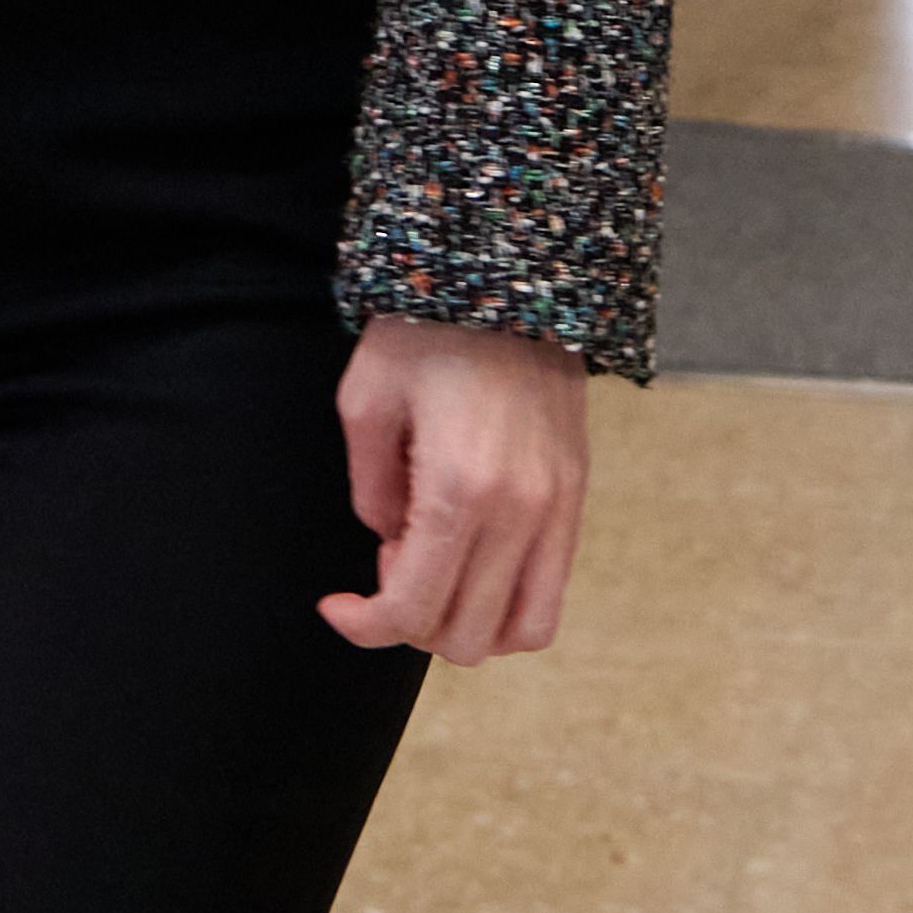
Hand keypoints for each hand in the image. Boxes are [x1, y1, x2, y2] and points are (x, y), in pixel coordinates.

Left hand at [323, 315, 590, 662]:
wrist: (509, 274)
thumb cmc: (423, 334)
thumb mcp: (365, 403)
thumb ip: (369, 491)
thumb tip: (391, 544)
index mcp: (458, 489)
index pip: (413, 609)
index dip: (364, 625)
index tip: (336, 604)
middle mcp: (519, 511)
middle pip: (466, 637)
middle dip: (413, 618)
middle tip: (393, 552)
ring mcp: (558, 508)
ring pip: (521, 630)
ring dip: (466, 621)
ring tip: (435, 558)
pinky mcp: (577, 497)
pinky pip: (553, 593)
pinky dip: (508, 604)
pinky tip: (472, 556)